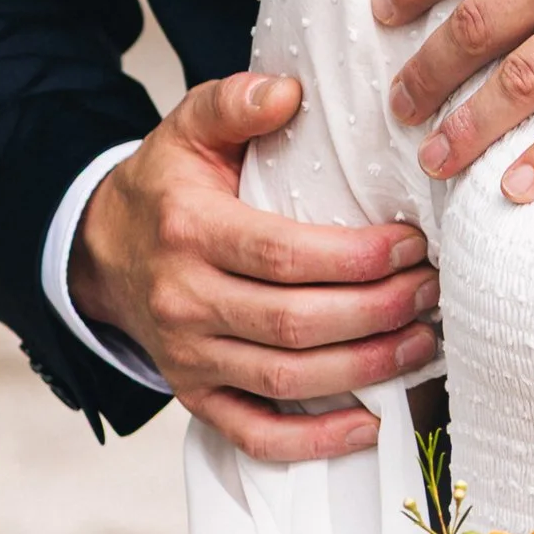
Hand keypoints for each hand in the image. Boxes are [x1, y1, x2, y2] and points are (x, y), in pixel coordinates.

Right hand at [70, 72, 437, 461]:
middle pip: (294, 323)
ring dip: (364, 369)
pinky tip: (370, 426)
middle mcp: (184, 301)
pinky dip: (313, 442)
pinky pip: (254, 434)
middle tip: (432, 291)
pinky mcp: (195, 396)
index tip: (412, 246)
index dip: (355, 258)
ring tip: (423, 342)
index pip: (282, 255)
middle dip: (377, 312)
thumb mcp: (188, 128)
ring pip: (286, 380)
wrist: (101, 251)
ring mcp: (188, 358)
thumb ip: (234, 102)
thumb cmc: (167, 187)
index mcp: (189, 231)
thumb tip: (289, 92)